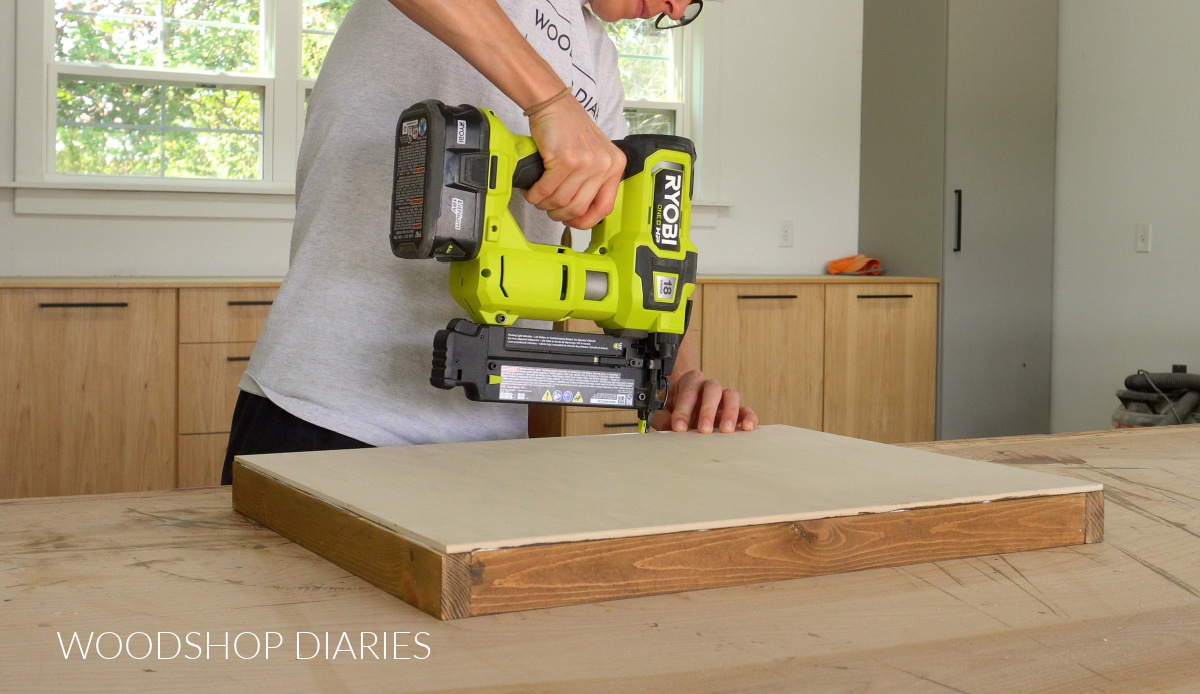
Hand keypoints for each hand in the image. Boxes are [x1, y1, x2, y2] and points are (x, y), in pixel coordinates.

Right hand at [524, 94, 625, 228]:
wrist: (554, 105)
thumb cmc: (569, 129)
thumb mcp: (593, 154)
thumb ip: (593, 180)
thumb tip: (579, 213)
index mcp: (615, 166)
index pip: (605, 207)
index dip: (585, 221)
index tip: (572, 221)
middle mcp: (604, 165)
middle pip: (579, 208)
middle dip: (559, 213)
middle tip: (548, 207)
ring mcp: (586, 162)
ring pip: (561, 201)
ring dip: (545, 204)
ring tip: (538, 197)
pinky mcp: (566, 160)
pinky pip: (547, 190)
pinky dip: (535, 195)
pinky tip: (532, 191)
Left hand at [651, 370, 758, 432]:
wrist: (688, 411)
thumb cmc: (676, 410)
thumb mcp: (664, 413)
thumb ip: (663, 418)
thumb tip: (667, 427)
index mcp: (690, 381)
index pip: (688, 391)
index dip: (683, 410)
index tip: (679, 427)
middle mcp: (709, 386)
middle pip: (712, 389)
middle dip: (707, 410)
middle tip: (703, 430)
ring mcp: (724, 397)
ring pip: (732, 396)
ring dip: (730, 412)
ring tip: (726, 430)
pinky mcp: (736, 410)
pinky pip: (746, 410)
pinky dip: (748, 417)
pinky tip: (747, 427)